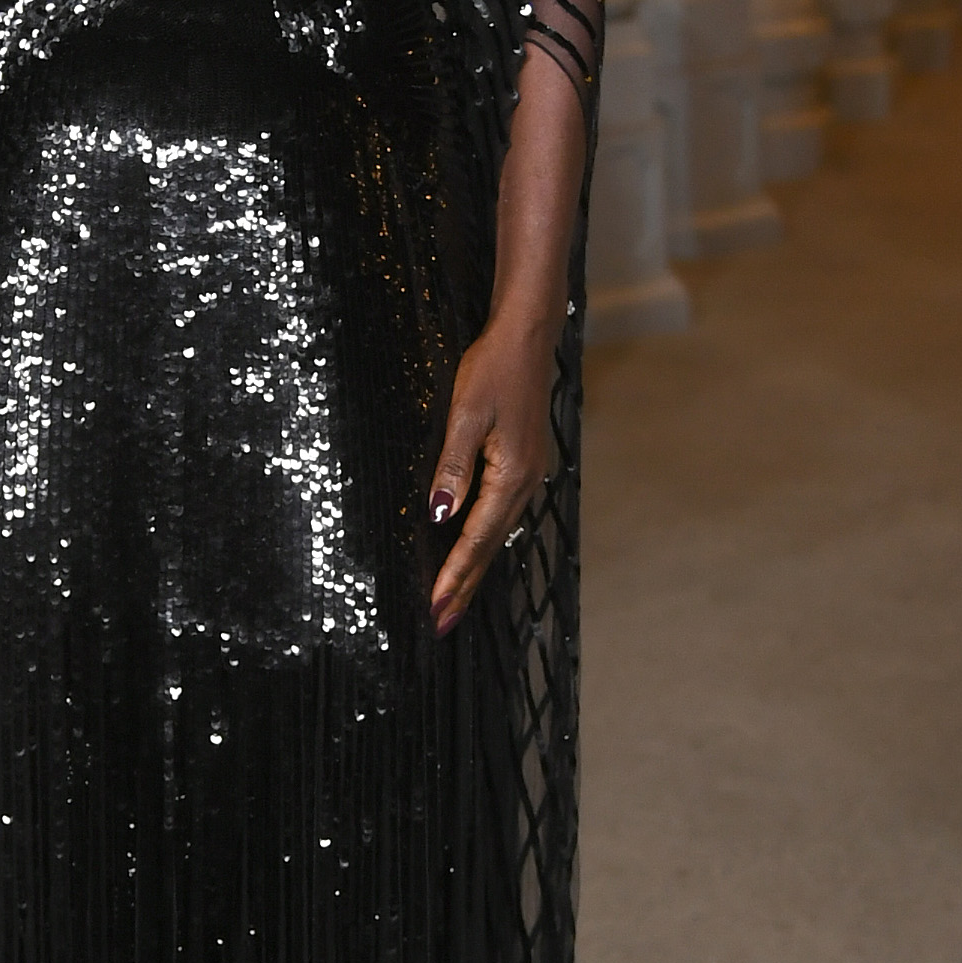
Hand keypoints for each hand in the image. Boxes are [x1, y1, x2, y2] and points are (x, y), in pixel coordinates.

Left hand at [427, 315, 555, 635]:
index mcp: (511, 476)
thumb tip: (441, 516)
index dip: (453, 577)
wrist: (526, 338)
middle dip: (463, 587)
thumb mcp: (465, 415)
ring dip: (472, 569)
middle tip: (441, 625)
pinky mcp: (521, 467)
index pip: (474, 539)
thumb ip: (453, 468)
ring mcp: (526, 476)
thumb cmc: (492, 371)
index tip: (435, 609)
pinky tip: (469, 553)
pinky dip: (481, 543)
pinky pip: (499, 516)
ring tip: (451, 600)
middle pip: (488, 548)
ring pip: (494, 535)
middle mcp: (524, 483)